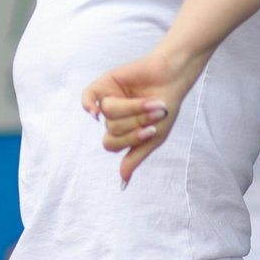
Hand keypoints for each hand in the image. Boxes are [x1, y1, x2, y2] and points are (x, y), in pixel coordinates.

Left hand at [81, 49, 203, 183]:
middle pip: (112, 129)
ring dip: (132, 107)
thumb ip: (136, 158)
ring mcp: (106, 101)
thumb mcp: (155, 137)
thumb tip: (122, 181)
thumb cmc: (166, 107)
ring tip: (151, 101)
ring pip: (107, 112)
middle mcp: (111, 119)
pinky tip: (95, 111)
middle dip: (137, 120)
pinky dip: (88, 104)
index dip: (131, 138)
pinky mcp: (104, 84)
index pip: (112, 145)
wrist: (173, 77)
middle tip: (156, 110)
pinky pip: (87, 97)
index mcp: (121, 133)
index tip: (153, 129)